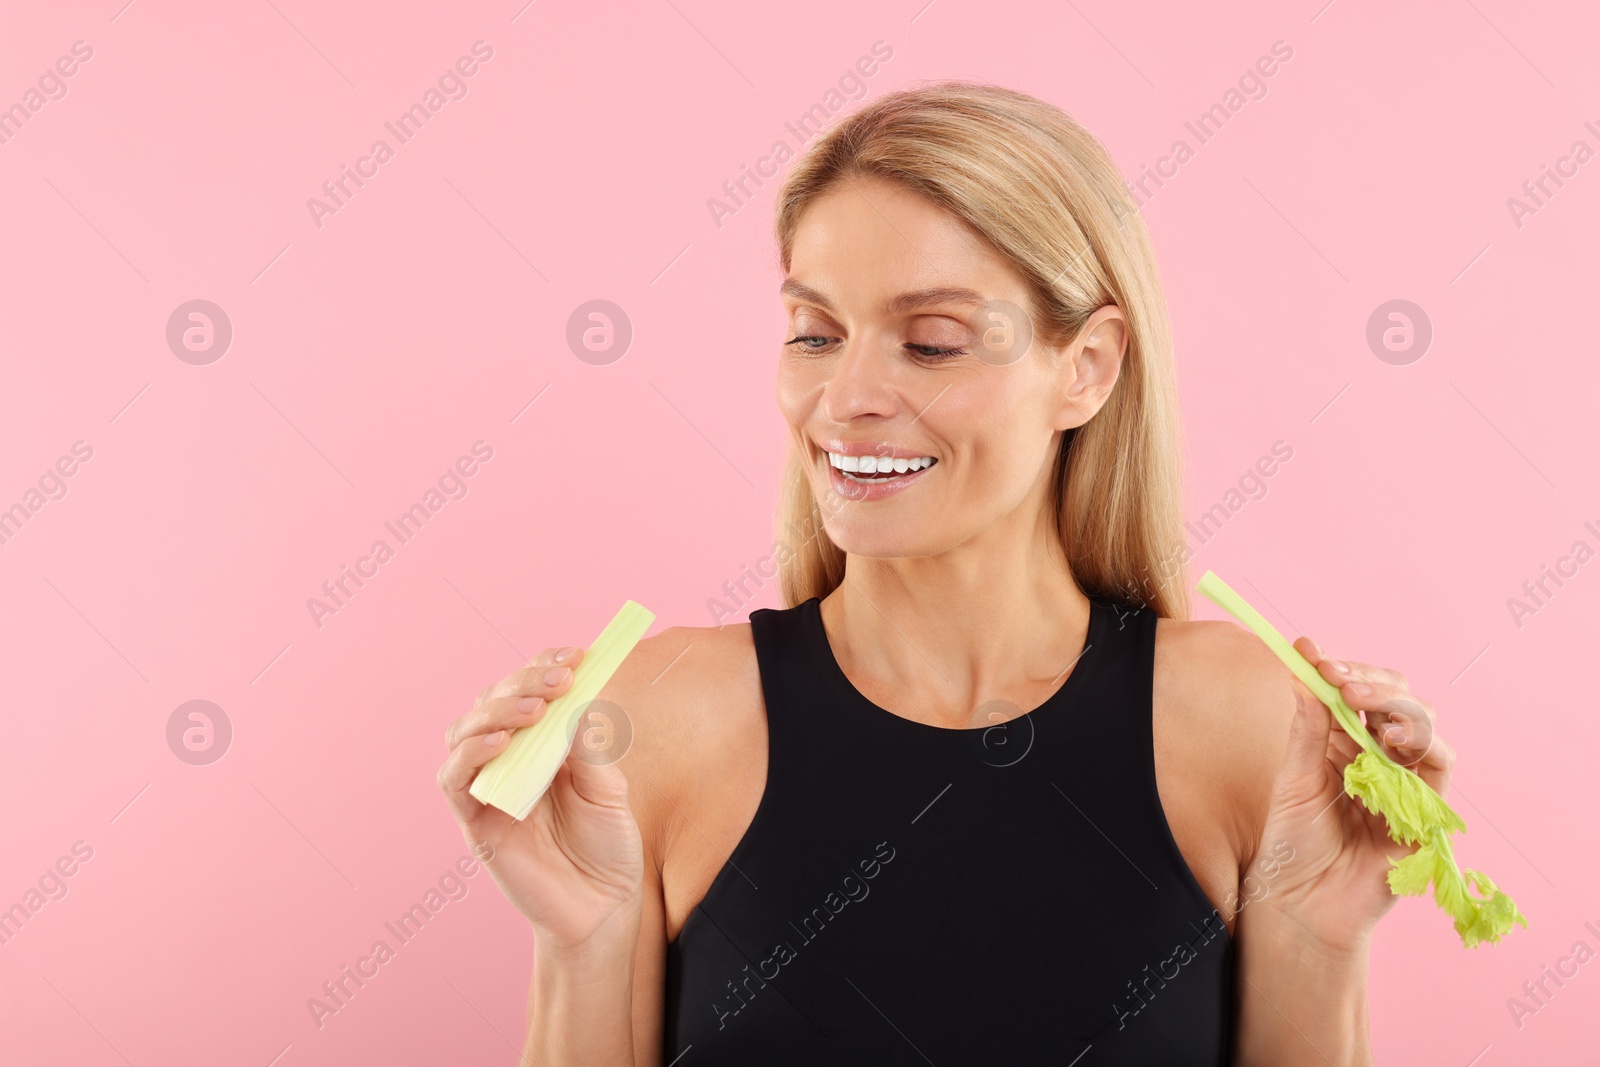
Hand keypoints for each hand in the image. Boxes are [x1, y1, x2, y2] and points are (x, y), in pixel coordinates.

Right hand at [437, 645, 644, 956]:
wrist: (603, 909)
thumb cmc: (607, 847)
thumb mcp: (608, 787)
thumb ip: (588, 747)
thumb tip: (574, 700)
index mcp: (541, 743)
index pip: (528, 689)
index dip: (544, 665)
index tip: (576, 655)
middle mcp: (508, 759)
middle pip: (492, 701)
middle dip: (523, 681)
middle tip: (559, 679)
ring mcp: (488, 788)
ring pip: (465, 731)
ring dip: (495, 711)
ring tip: (534, 709)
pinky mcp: (474, 821)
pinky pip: (454, 780)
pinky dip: (470, 755)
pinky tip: (501, 744)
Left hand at [1251, 638, 1455, 954]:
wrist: (1300, 903)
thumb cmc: (1292, 843)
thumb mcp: (1294, 775)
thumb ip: (1307, 724)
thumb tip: (1302, 662)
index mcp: (1344, 743)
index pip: (1357, 692)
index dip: (1340, 670)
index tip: (1311, 652)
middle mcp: (1380, 756)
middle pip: (1395, 699)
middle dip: (1368, 680)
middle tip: (1336, 676)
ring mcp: (1407, 780)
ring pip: (1422, 722)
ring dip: (1393, 702)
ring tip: (1356, 698)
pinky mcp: (1428, 810)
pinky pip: (1439, 764)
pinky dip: (1421, 741)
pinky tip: (1391, 732)